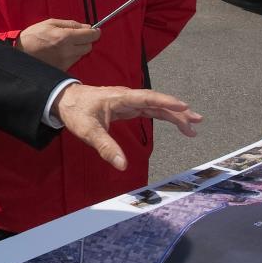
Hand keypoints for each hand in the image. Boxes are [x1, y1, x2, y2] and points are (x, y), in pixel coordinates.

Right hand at [16, 19, 100, 70]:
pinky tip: (60, 52)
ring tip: (64, 44)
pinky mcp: (62, 69)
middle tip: (76, 36)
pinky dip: (71, 55)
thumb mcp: (50, 23)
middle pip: (89, 46)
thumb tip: (88, 27)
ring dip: (78, 48)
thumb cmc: (34, 35)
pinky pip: (73, 61)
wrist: (19, 53)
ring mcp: (65, 62)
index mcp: (65, 37)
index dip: (95, 32)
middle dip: (86, 40)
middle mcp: (68, 51)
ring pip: (82, 54)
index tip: (95, 30)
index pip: (91, 36)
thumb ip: (71, 24)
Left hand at [52, 83, 201, 170]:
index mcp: (121, 98)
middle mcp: (128, 97)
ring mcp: (128, 101)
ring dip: (173, 114)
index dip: (166, 102)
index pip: (148, 98)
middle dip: (177, 111)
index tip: (184, 107)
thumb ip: (105, 147)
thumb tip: (122, 165)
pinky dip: (162, 115)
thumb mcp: (88, 131)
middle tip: (197, 121)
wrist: (64, 100)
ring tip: (191, 126)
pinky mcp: (127, 107)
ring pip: (155, 106)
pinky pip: (149, 109)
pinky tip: (173, 121)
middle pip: (157, 102)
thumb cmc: (76, 112)